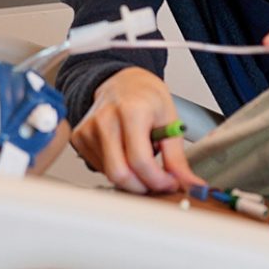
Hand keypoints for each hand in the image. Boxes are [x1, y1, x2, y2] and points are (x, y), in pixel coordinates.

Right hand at [70, 67, 202, 193]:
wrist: (124, 82)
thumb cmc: (147, 97)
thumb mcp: (170, 121)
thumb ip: (177, 158)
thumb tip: (189, 184)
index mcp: (131, 111)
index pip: (140, 161)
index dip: (158, 181)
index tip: (170, 183)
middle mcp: (105, 119)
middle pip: (119, 174)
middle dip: (142, 187)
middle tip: (157, 182)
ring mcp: (88, 128)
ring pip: (109, 174)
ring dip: (130, 177)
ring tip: (141, 158)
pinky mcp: (79, 137)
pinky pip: (99, 167)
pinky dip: (116, 168)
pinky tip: (124, 154)